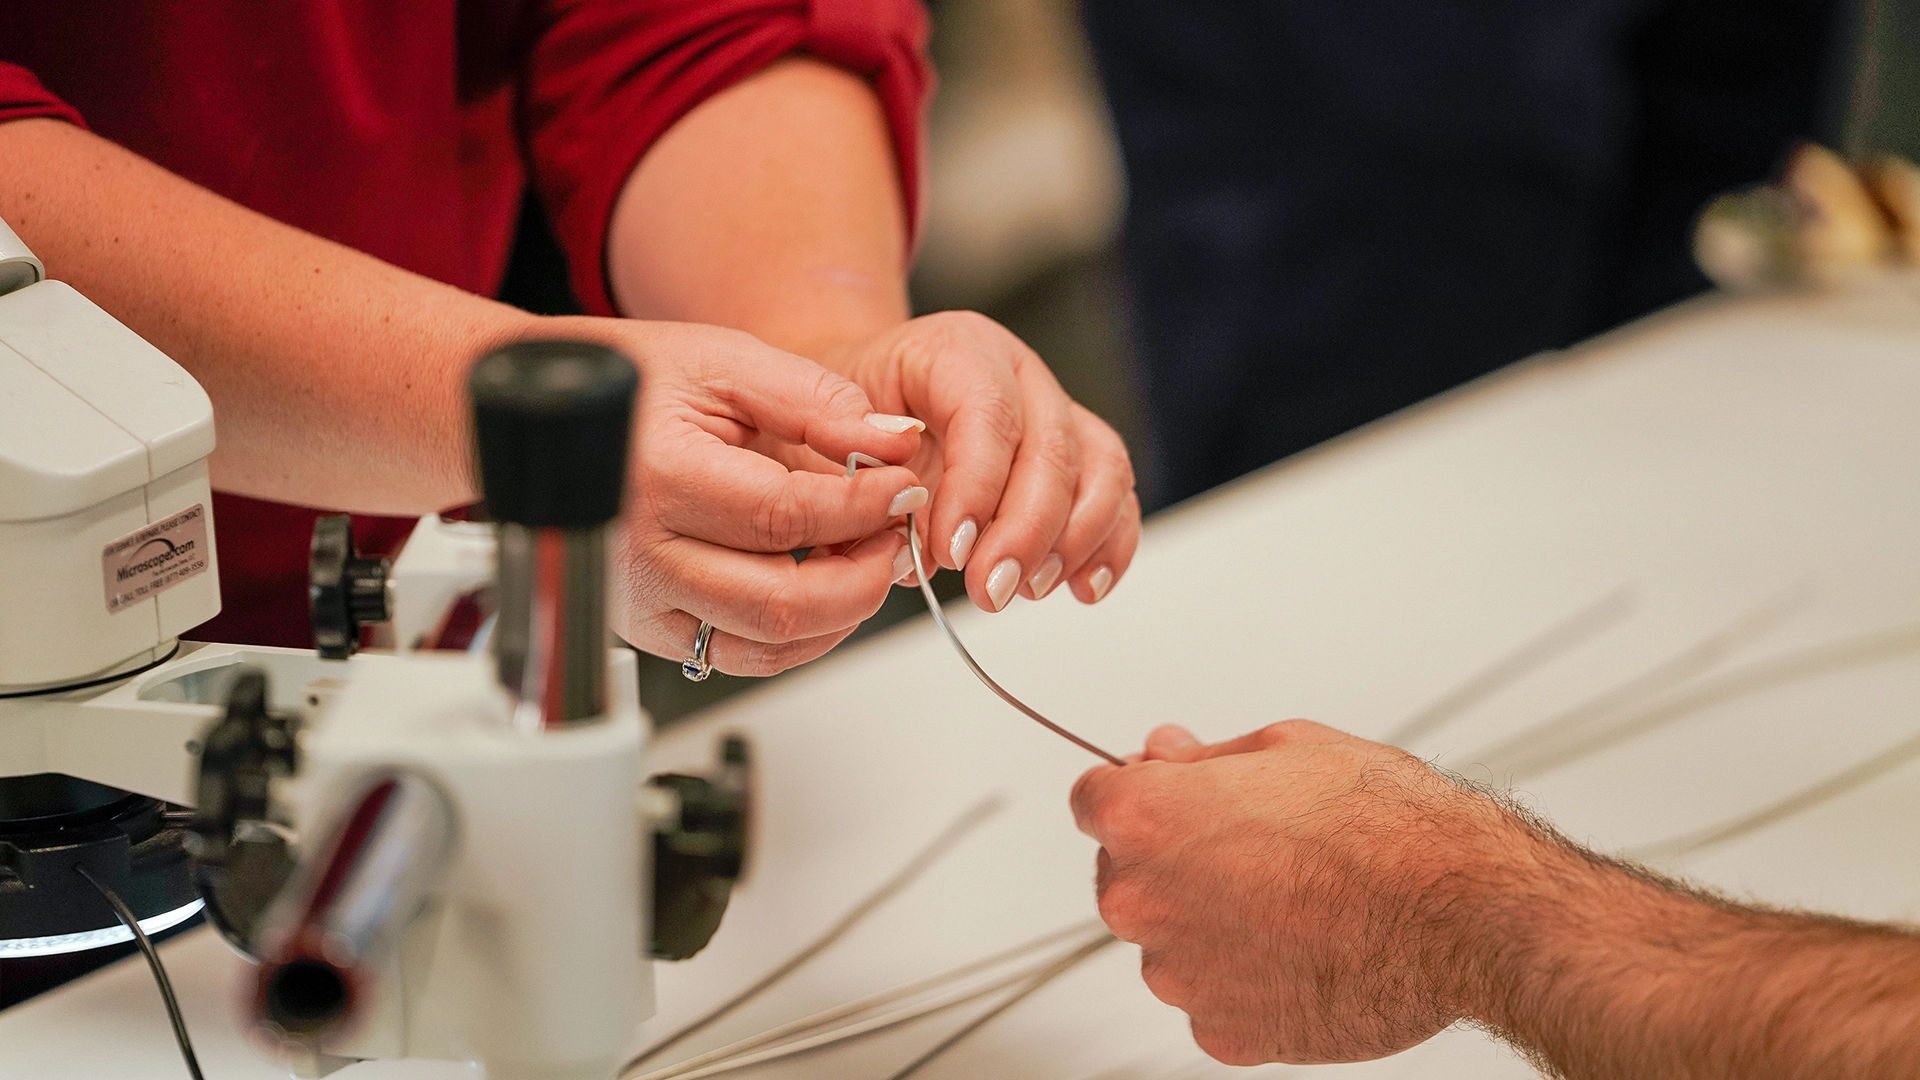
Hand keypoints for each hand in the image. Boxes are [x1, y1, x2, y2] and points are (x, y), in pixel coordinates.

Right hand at [549, 316, 927, 675]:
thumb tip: (895, 443)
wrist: (552, 417)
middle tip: (895, 534)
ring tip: (864, 556)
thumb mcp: (728, 363)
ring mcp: (642, 602)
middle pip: (782, 602)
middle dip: (864, 576)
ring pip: (768, 645)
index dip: (863, 508)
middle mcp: (642, 555)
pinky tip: (823, 585)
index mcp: (659, 479)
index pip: (786, 518)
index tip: (905, 488)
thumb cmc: (630, 382)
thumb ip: (818, 402)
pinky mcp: (649, 628)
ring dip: (840, 612)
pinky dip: (800, 634)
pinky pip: (740, 657)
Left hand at [820, 312, 1139, 611]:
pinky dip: (1107, 544)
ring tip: (1025, 590)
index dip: (978, 485)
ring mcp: (1056, 409)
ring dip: (1072, 540)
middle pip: (1052, 445)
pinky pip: (1114, 493)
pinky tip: (1080, 590)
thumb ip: (868, 482)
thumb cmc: (839, 420)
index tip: (951, 551)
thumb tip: (922, 548)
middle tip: (990, 590)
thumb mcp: (824, 436)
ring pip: (1099, 466)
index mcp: (956, 349)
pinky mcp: (1078, 453)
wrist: (853, 407)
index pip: (987, 411)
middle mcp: (1019, 372)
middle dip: (1026, 530)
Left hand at [1070, 722, 1531, 1065]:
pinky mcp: (1222, 1033)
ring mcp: (1179, 975)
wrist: (1462, 914)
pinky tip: (1303, 948)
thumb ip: (1204, 757)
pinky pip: (1213, 996)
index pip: (1093, 797)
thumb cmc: (1388, 828)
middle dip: (1172, 856)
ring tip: (1294, 900)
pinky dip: (1245, 977)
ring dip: (1209, 920)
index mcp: (1147, 819)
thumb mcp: (1289, 746)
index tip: (1170, 795)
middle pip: (1125, 871)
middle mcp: (1143, 901)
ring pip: (1170, 938)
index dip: (1138, 790)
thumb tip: (1166, 755)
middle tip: (1255, 846)